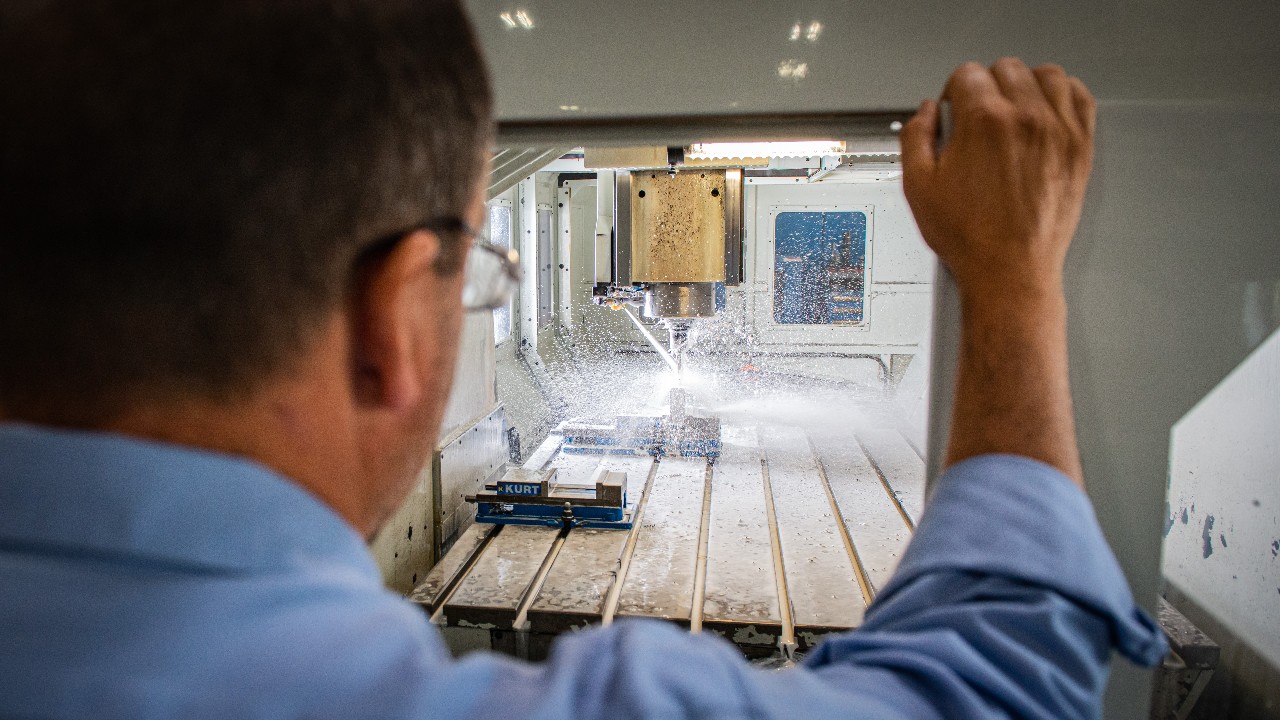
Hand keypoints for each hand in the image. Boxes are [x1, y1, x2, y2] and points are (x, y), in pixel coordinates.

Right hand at [901, 59, 1095, 304]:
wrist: (1009, 270)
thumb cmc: (970, 237)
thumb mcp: (918, 186)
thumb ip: (916, 137)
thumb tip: (927, 113)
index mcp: (983, 121)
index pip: (967, 74)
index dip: (954, 92)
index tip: (955, 111)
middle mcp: (1025, 118)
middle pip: (1006, 69)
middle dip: (987, 87)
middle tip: (979, 114)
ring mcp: (1057, 130)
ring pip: (1046, 75)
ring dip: (1026, 84)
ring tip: (1013, 107)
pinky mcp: (1079, 147)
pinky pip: (1080, 97)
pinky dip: (1064, 94)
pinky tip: (1048, 108)